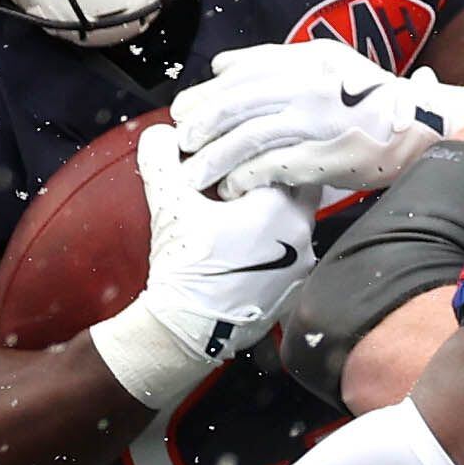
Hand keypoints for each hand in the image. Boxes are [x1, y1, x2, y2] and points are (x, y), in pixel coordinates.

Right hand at [133, 123, 316, 360]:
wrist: (185, 331)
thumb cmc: (183, 267)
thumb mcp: (169, 203)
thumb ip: (164, 159)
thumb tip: (160, 133)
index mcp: (281, 207)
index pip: (284, 159)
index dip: (257, 154)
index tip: (235, 160)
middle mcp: (302, 234)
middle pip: (296, 189)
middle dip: (270, 181)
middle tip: (239, 181)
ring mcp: (302, 265)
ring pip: (296, 222)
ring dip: (273, 214)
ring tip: (238, 215)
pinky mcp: (294, 288)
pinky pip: (291, 252)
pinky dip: (274, 244)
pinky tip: (243, 246)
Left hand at [175, 41, 463, 198]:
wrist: (421, 126)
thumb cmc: (372, 98)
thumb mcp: (328, 63)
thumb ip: (277, 61)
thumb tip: (222, 65)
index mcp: (307, 59)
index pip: (241, 73)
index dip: (207, 94)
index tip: (184, 111)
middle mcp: (309, 84)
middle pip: (237, 105)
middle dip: (202, 126)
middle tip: (183, 143)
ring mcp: (316, 121)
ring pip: (248, 137)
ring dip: (216, 158)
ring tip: (197, 174)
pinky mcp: (324, 154)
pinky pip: (271, 166)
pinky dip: (246, 177)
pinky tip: (232, 188)